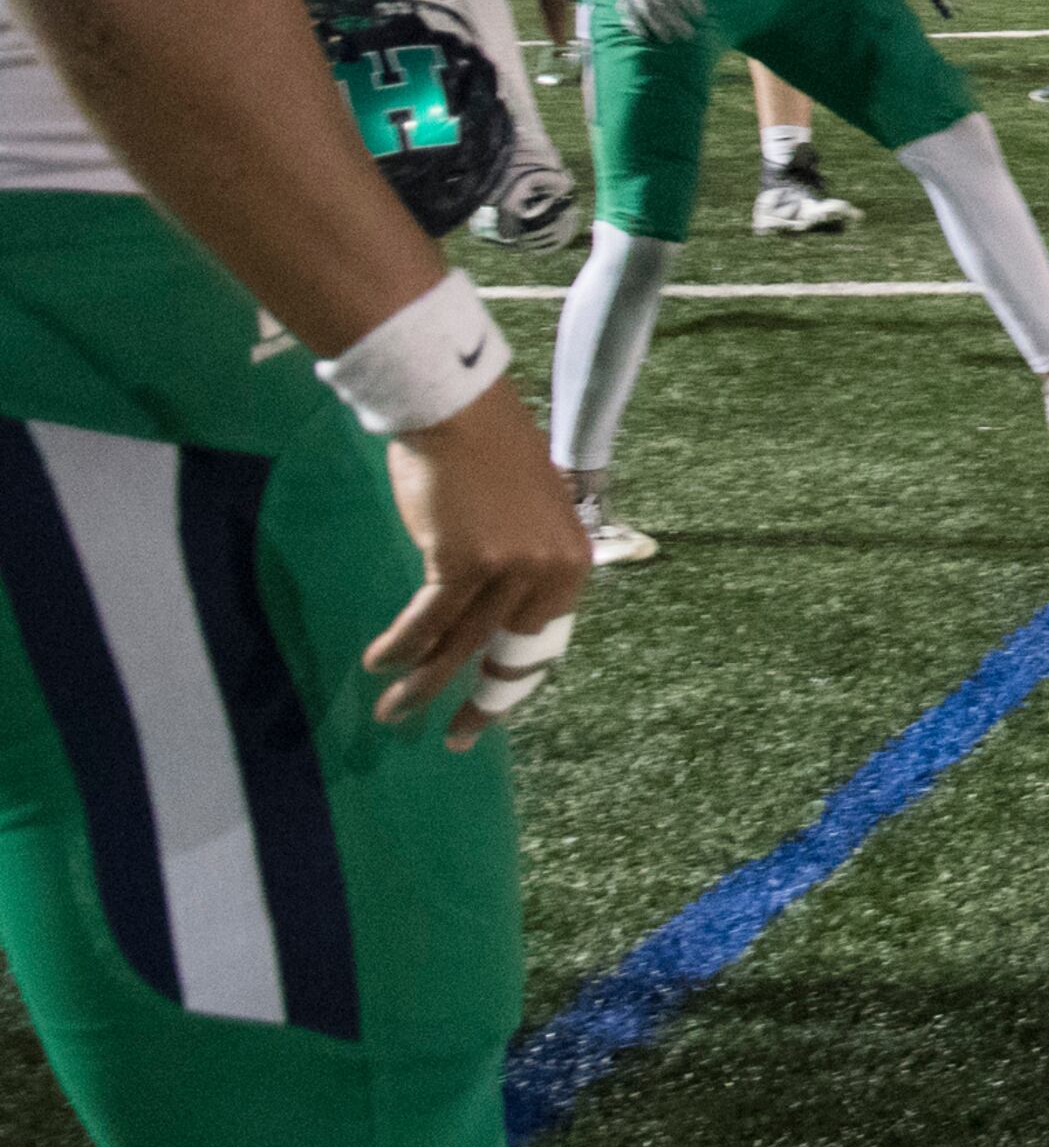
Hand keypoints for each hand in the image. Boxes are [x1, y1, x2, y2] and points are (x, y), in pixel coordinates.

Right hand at [365, 379, 586, 750]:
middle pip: (510, 652)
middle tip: (456, 736)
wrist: (458, 409)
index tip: (491, 709)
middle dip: (480, 700)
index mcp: (571, 558)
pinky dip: (400, 647)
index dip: (516, 680)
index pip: (544, 637)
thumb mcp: (527, 515)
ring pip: (461, 645)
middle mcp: (550, 569)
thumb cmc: (487, 454)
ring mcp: (509, 568)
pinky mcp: (464, 564)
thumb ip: (521, 562)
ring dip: (423, 684)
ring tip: (394, 714)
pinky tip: (379, 664)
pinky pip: (427, 622)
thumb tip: (496, 610)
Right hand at [589, 0, 713, 40]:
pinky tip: (643, 35)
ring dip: (659, 25)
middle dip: (677, 21)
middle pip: (665, 3)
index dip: (691, 2)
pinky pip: (627, 8)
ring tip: (669, 40)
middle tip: (689, 36)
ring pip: (647, 9)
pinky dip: (635, 22)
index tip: (701, 15)